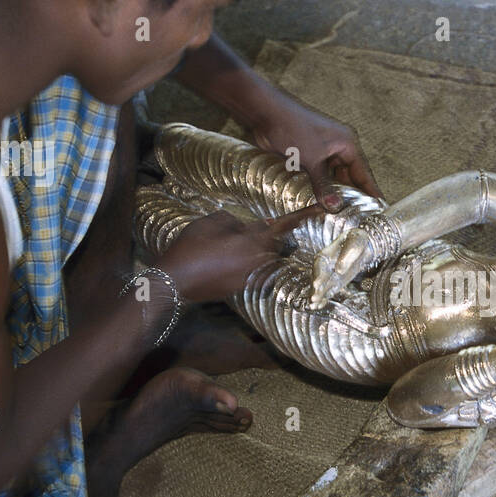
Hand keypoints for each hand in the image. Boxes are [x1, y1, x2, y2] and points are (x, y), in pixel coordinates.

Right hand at [157, 205, 323, 302]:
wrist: (174, 282)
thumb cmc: (190, 248)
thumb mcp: (210, 222)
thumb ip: (234, 221)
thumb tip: (243, 227)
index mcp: (252, 242)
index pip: (283, 226)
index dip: (303, 216)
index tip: (322, 209)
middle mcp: (257, 261)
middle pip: (269, 242)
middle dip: (258, 234)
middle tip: (231, 233)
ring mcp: (249, 277)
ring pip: (258, 255)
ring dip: (246, 248)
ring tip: (217, 248)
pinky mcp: (240, 287)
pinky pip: (246, 268)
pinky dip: (236, 261)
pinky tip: (215, 260)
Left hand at [251, 95, 382, 210]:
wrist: (266, 113)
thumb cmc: (293, 127)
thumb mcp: (312, 159)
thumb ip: (324, 184)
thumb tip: (334, 206)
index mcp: (347, 144)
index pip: (364, 174)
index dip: (371, 191)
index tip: (380, 208)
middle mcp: (338, 148)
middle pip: (350, 178)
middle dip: (352, 197)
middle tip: (357, 219)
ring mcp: (322, 153)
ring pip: (333, 179)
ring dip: (334, 194)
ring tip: (340, 216)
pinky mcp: (307, 157)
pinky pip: (319, 177)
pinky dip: (320, 189)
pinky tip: (321, 203)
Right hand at [309, 227, 375, 308]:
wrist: (363, 245)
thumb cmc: (357, 241)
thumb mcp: (355, 244)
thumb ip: (346, 256)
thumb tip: (338, 270)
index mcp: (326, 254)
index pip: (319, 266)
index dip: (318, 275)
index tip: (316, 285)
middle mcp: (324, 266)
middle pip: (318, 278)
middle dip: (315, 289)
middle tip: (313, 299)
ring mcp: (329, 275)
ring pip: (321, 287)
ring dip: (317, 296)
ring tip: (312, 307)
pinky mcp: (335, 282)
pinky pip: (327, 291)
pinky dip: (323, 299)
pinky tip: (318, 307)